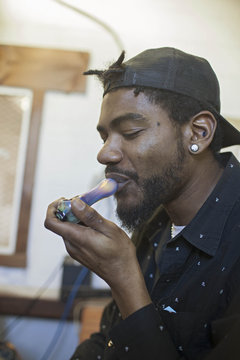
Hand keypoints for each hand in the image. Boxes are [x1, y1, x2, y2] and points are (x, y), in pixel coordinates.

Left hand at [44, 197, 150, 317]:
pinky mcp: (78, 252)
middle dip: (69, 209)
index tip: (66, 200)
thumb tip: (75, 202)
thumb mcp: (109, 229)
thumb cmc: (119, 253)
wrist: (123, 275)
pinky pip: (73, 234)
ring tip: (94, 216)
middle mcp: (71, 245)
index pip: (51, 222)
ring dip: (76, 217)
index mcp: (77, 238)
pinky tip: (95, 226)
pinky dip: (80, 226)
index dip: (53, 208)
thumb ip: (90, 216)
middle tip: (86, 202)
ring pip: (67, 228)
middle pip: (59, 222)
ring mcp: (74, 250)